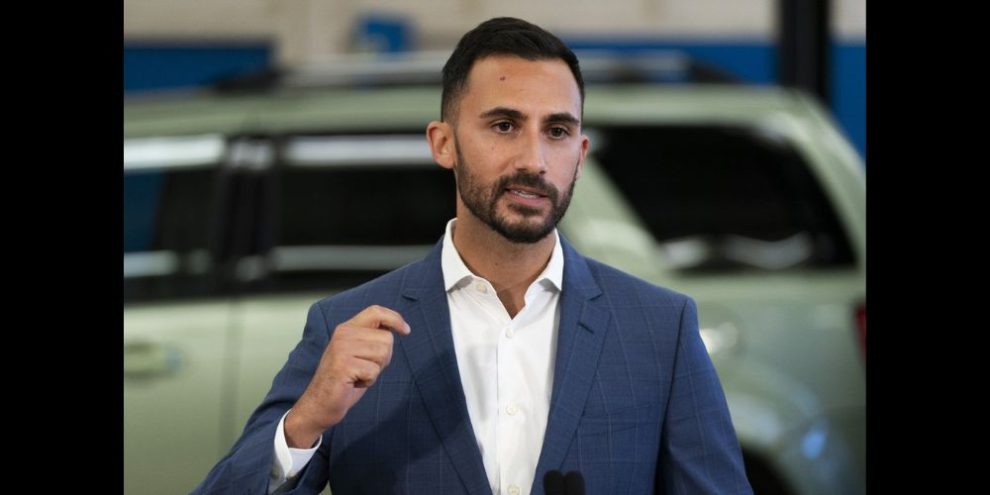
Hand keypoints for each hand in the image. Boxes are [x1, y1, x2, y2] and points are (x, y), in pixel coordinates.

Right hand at [284, 305, 410, 447]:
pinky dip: (369, 381)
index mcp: (347, 328)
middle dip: (384, 357)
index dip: (394, 318)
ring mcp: (342, 349)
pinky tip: (354, 383)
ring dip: (376, 369)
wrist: (319, 403)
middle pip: (386, 338)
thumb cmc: (344, 380)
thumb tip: (395, 328)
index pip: (375, 311)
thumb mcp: (357, 352)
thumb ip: (371, 338)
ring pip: (383, 353)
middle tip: (365, 368)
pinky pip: (374, 371)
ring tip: (358, 374)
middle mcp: (343, 334)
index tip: (406, 330)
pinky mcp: (343, 365)